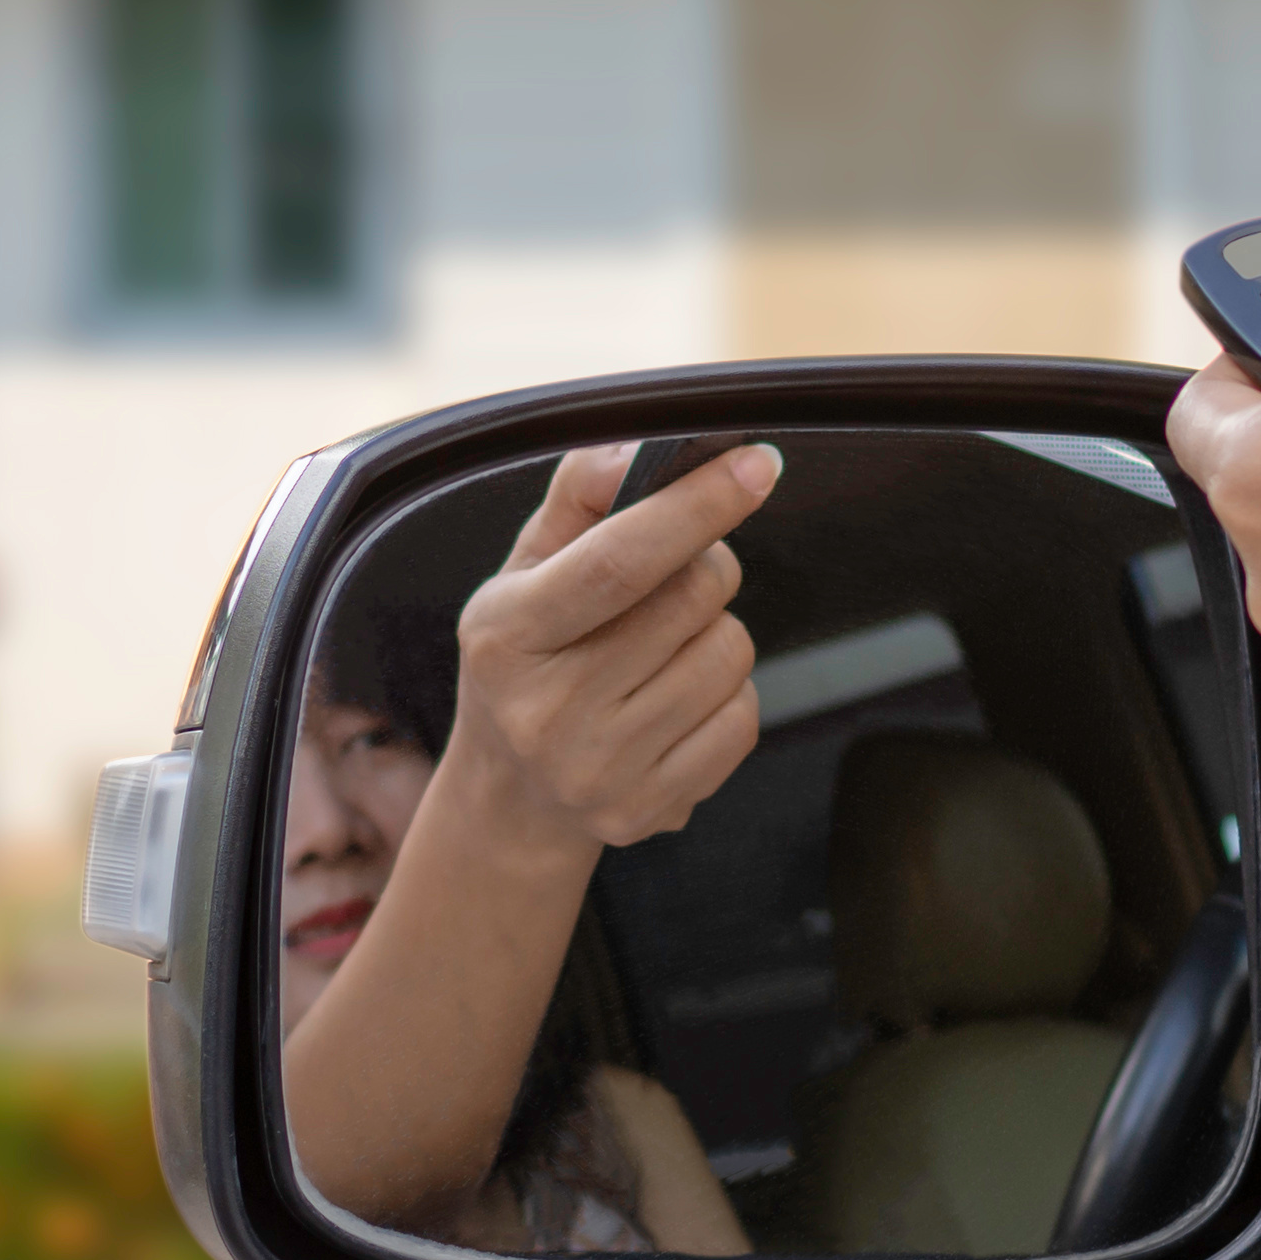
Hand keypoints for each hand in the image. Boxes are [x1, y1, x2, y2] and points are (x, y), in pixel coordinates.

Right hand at [449, 440, 783, 858]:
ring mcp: (598, 769)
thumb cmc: (527, 660)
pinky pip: (742, 719)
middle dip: (708, 564)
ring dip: (715, 632)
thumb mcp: (524, 570)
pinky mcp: (648, 809)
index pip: (617, 562)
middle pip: (690, 599)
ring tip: (665, 648)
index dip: (695, 507)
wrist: (511, 796)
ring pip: (728, 655)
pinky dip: (725, 695)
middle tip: (680, 573)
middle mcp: (546, 711)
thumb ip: (579, 495)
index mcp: (506, 634)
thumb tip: (637, 450)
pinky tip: (675, 701)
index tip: (754, 465)